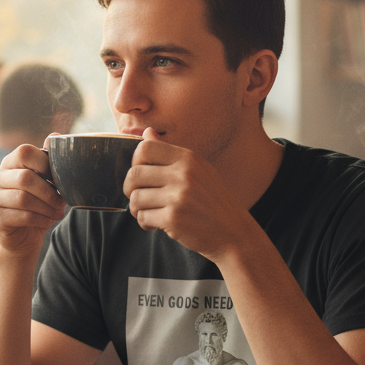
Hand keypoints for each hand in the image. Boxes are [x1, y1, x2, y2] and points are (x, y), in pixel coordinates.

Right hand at [0, 144, 65, 255]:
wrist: (22, 238)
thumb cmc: (36, 206)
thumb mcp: (44, 182)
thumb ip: (46, 160)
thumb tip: (56, 136)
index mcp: (8, 164)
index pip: (24, 152)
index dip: (45, 163)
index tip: (58, 178)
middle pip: (25, 178)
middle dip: (49, 192)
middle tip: (62, 202)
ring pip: (24, 199)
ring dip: (46, 207)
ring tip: (57, 213)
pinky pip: (22, 216)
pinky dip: (41, 219)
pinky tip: (48, 221)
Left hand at [123, 129, 251, 260]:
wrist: (233, 232)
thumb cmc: (213, 202)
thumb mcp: (199, 171)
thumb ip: (170, 154)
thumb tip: (146, 132)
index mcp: (188, 158)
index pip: (145, 148)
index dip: (135, 162)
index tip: (142, 176)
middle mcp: (183, 174)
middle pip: (135, 173)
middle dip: (130, 188)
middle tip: (138, 198)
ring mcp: (179, 197)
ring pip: (136, 198)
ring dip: (137, 209)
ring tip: (149, 213)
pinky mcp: (174, 219)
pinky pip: (143, 217)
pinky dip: (145, 223)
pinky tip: (156, 224)